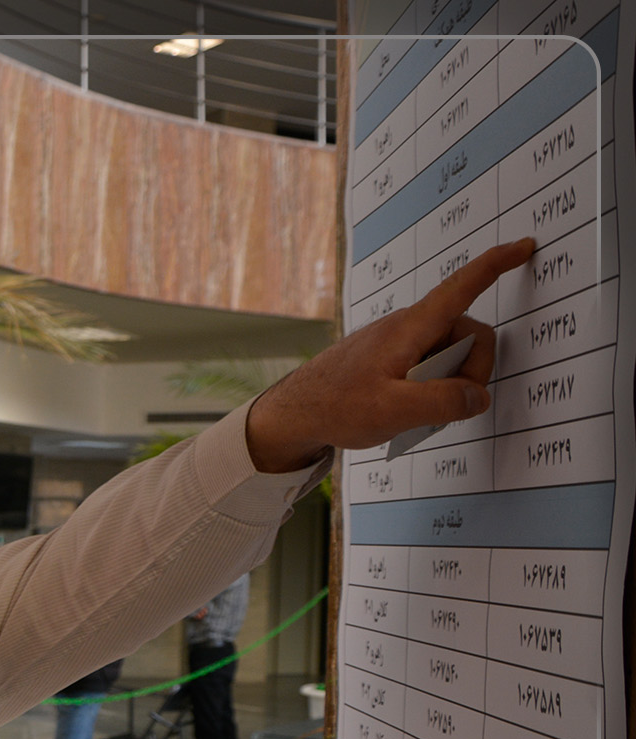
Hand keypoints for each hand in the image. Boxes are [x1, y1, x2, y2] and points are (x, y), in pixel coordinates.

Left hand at [244, 237, 535, 472]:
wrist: (291, 414)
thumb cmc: (334, 407)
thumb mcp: (392, 412)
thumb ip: (442, 403)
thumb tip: (478, 396)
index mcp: (411, 328)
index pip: (462, 287)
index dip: (496, 265)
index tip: (525, 246)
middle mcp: (408, 328)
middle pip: (469, 335)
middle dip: (473, 372)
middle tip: (442, 408)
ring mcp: (401, 344)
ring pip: (452, 356)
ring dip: (448, 386)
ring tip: (410, 412)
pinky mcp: (393, 360)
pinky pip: (431, 369)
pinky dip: (431, 390)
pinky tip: (404, 413)